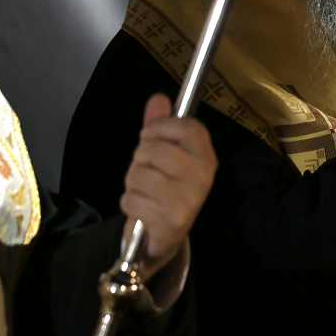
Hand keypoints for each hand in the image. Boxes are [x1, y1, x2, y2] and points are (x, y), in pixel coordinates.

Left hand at [121, 93, 216, 277]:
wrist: (164, 237)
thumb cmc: (163, 189)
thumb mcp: (162, 155)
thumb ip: (159, 126)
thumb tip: (159, 98)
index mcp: (206, 157)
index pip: (187, 126)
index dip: (161, 127)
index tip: (151, 137)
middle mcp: (203, 176)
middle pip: (153, 149)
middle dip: (139, 160)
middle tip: (149, 172)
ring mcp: (189, 199)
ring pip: (138, 174)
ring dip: (132, 184)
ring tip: (145, 193)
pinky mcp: (171, 220)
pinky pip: (132, 199)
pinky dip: (129, 204)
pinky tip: (142, 210)